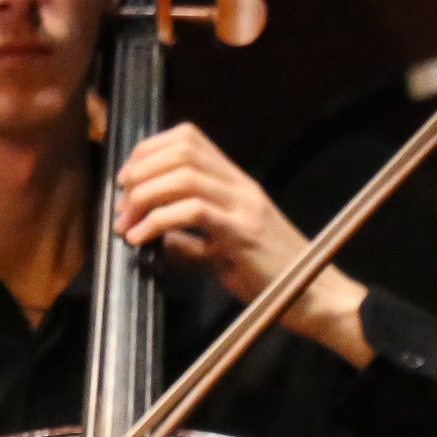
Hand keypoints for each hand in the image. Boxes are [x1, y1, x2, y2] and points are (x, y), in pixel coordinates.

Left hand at [113, 124, 371, 367]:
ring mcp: (244, 207)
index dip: (149, 149)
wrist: (314, 297)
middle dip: (140, 172)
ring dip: (144, 196)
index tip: (128, 179)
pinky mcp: (242, 234)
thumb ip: (191, 241)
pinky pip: (193, 212)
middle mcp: (241, 187)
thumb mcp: (224, 252)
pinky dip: (157, 221)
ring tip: (127, 224)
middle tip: (122, 203)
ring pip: (184, 176)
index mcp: (238, 184)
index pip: (189, 139)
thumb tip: (155, 239)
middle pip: (181, 151)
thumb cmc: (272, 277)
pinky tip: (142, 239)